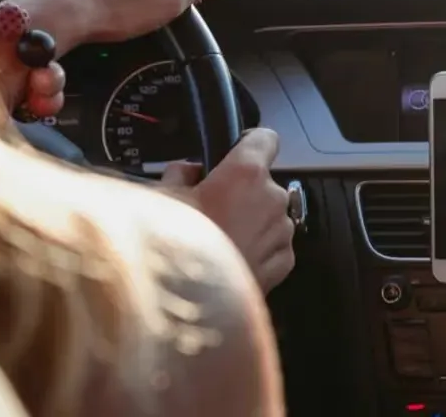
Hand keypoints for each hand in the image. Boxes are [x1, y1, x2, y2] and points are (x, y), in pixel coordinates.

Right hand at [157, 129, 294, 293]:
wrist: (188, 307)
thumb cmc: (174, 249)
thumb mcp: (162, 199)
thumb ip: (180, 173)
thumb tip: (188, 170)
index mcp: (246, 173)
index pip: (264, 138)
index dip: (248, 143)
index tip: (235, 151)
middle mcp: (272, 198)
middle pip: (263, 182)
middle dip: (241, 192)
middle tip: (210, 209)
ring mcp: (281, 232)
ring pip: (269, 215)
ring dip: (250, 221)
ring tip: (217, 240)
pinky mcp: (284, 262)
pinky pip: (273, 245)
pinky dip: (257, 248)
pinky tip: (229, 258)